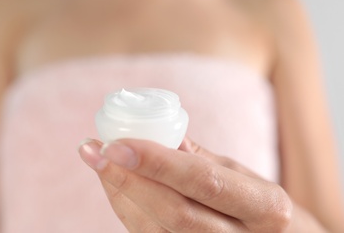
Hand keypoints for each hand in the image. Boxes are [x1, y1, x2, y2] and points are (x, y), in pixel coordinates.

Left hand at [78, 137, 292, 231]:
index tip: (114, 144)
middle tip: (92, 150)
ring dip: (119, 192)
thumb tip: (152, 134)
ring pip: (153, 229)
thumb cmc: (260, 204)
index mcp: (264, 207)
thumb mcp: (242, 176)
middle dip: (126, 178)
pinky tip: (114, 185)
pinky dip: (126, 210)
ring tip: (98, 161)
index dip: (155, 163)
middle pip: (172, 212)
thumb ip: (198, 160)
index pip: (201, 182)